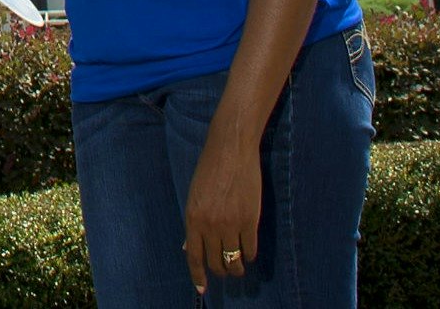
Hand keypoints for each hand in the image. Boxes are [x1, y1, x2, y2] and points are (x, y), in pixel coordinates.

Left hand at [184, 125, 263, 291]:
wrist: (231, 150)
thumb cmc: (209, 170)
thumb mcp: (194, 196)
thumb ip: (193, 224)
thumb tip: (189, 249)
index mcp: (192, 218)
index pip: (194, 258)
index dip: (198, 277)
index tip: (202, 290)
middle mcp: (210, 225)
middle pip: (215, 263)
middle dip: (220, 272)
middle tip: (225, 271)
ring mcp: (231, 224)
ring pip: (234, 261)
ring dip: (236, 268)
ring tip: (238, 267)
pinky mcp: (250, 220)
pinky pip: (250, 249)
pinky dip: (249, 255)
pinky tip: (248, 254)